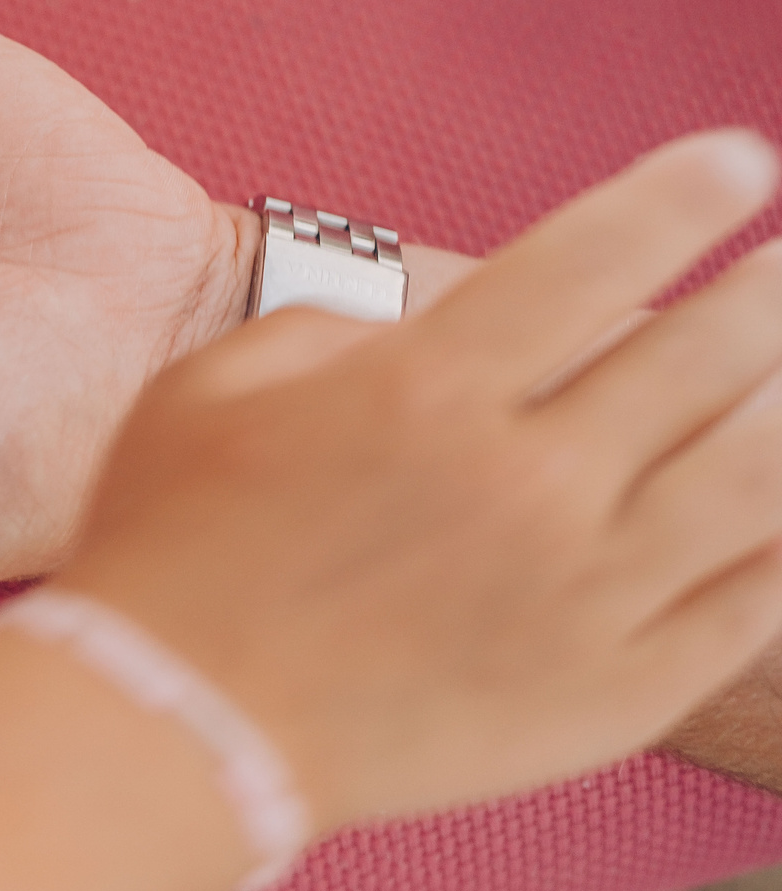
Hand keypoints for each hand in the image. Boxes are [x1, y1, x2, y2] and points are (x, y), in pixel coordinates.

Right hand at [62, 132, 781, 827]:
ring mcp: (586, 596)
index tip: (738, 159)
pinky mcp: (615, 695)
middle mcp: (527, 482)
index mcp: (424, 391)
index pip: (594, 259)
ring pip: (756, 477)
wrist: (171, 730)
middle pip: (701, 357)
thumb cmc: (168, 548)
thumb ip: (328, 335)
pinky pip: (752, 605)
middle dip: (768, 291)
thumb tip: (422, 329)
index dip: (682, 197)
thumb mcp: (208, 393)